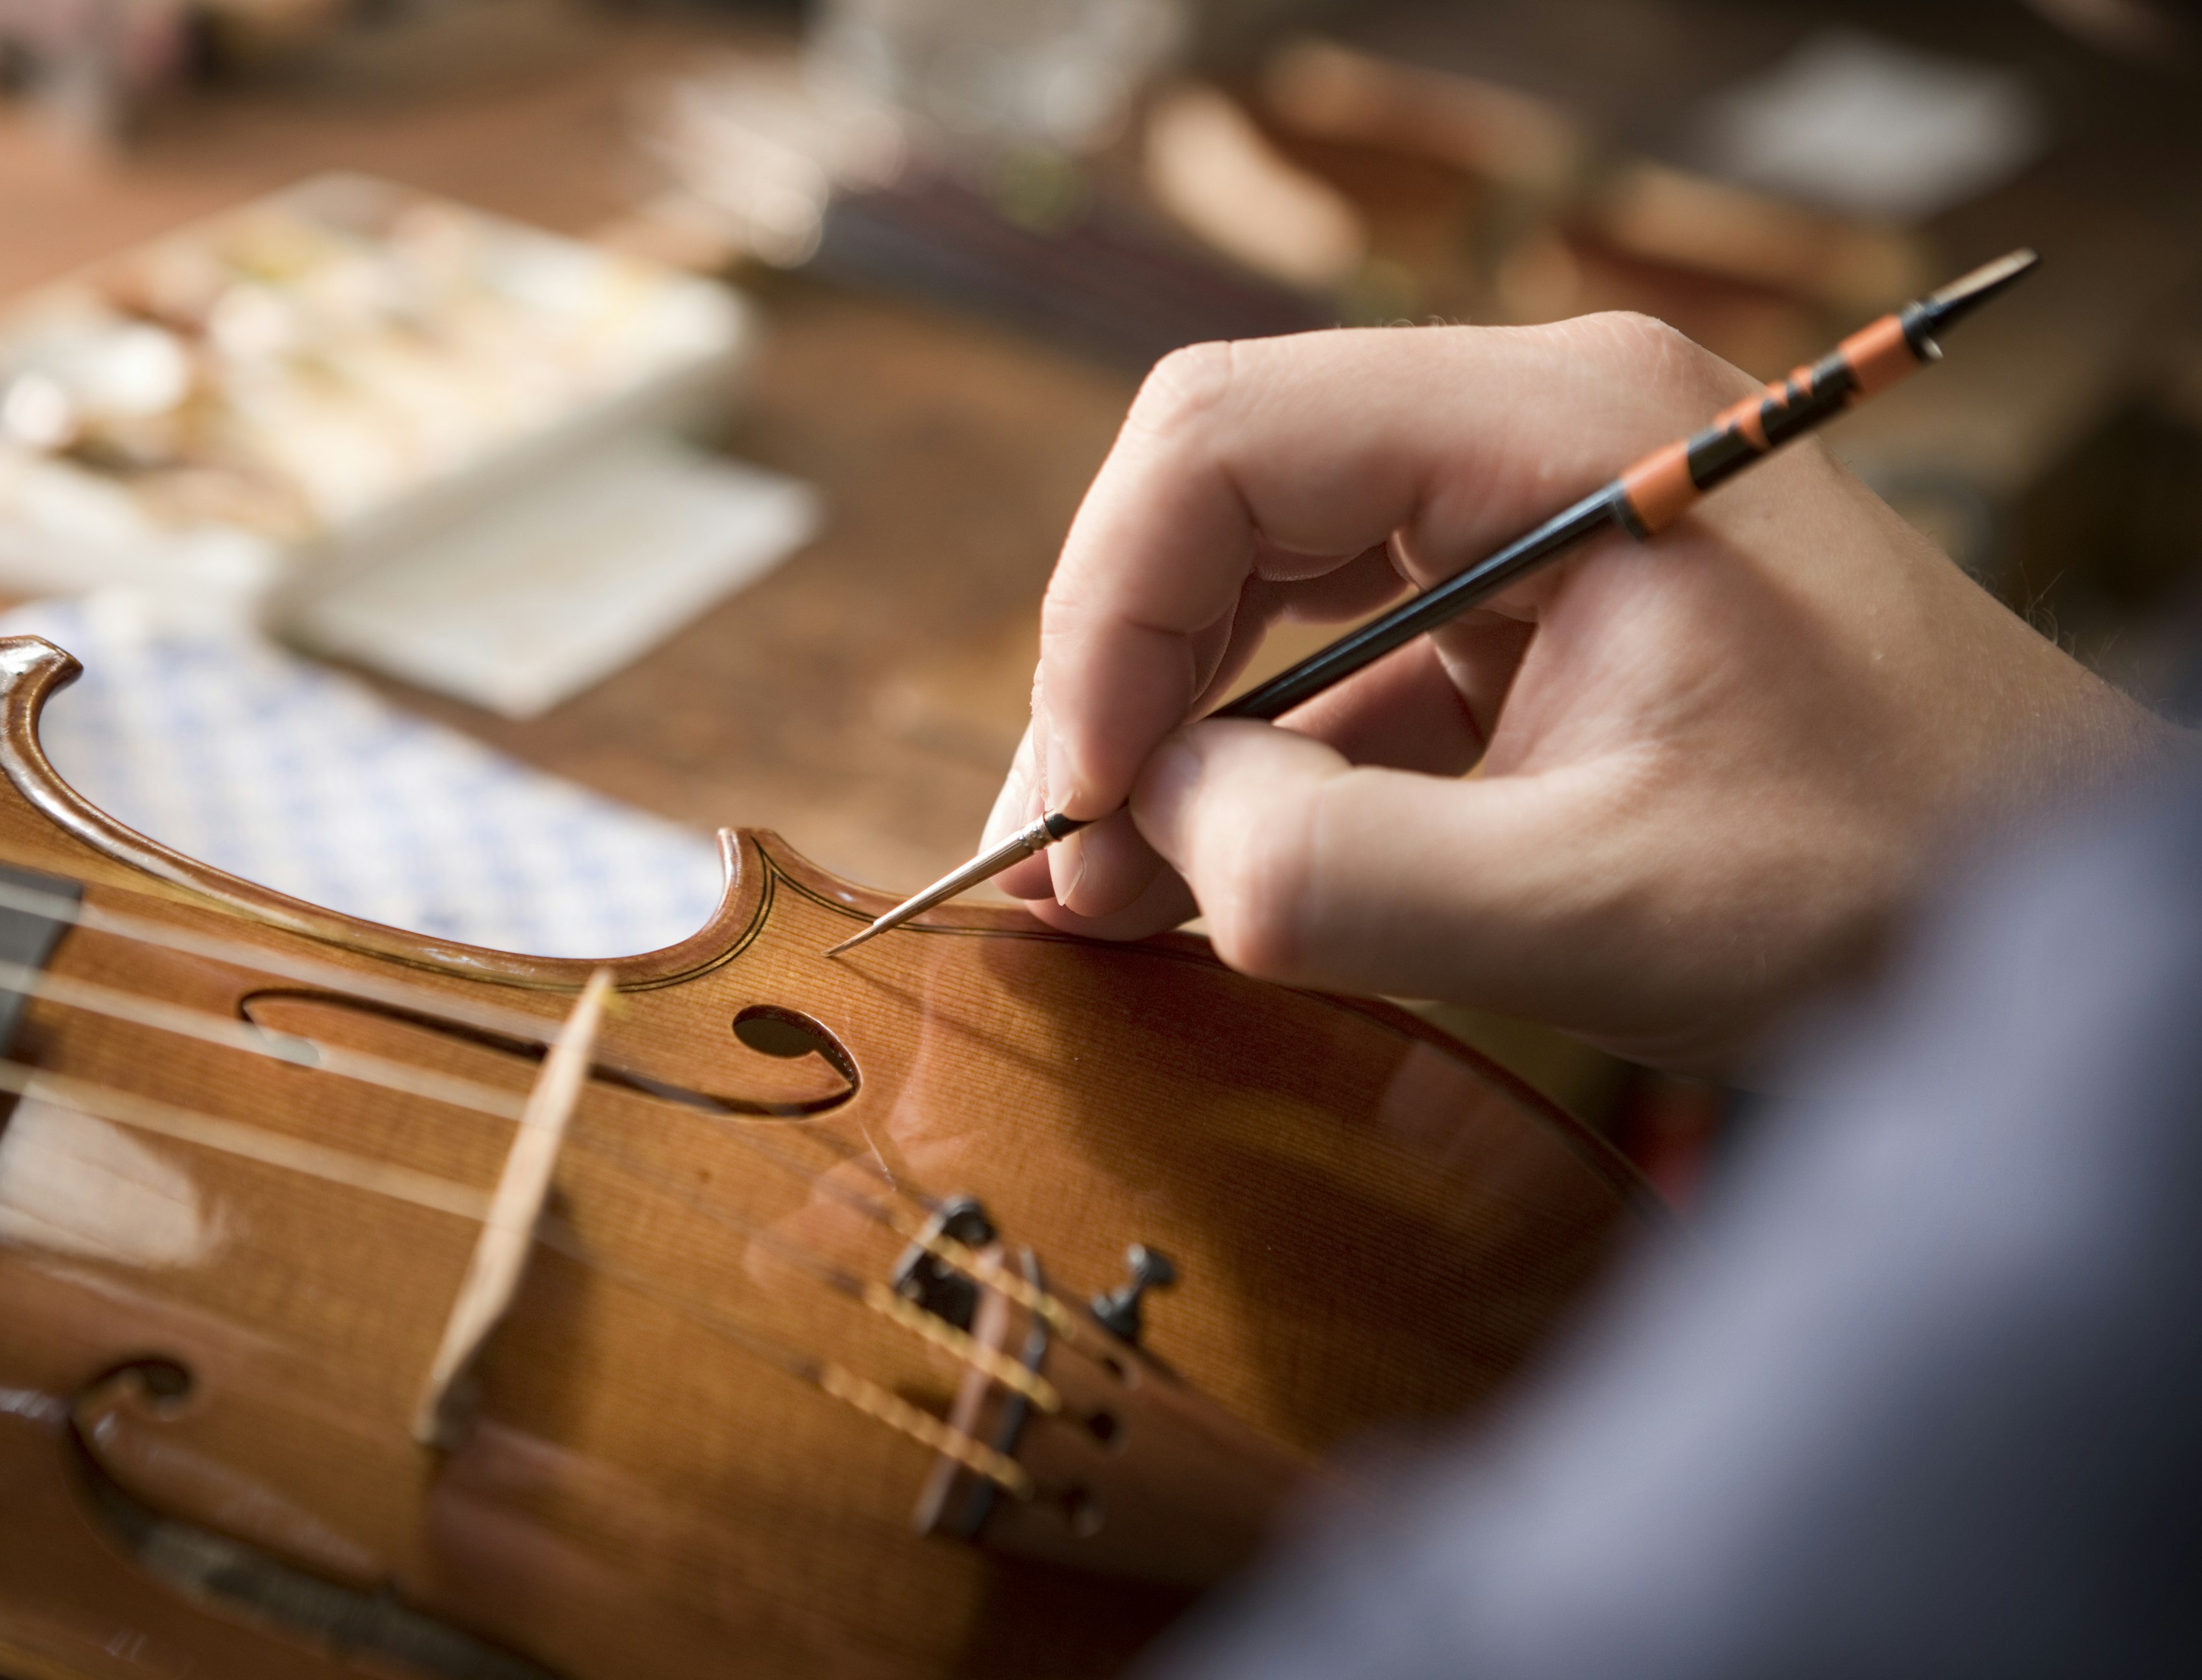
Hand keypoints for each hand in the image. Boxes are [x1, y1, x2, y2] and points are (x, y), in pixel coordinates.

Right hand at [984, 314, 2169, 1074]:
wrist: (2056, 921)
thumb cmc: (1890, 887)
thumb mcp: (1596, 906)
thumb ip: (1334, 872)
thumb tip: (1139, 834)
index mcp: (1562, 423)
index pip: (1224, 441)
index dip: (1105, 615)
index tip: (1085, 806)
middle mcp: (1531, 430)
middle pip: (1218, 498)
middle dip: (1115, 680)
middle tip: (1062, 868)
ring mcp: (1529, 517)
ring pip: (1258, 582)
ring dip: (1168, 733)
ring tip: (1103, 892)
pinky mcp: (1530, 617)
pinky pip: (1335, 666)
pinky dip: (1255, 772)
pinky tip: (1207, 881)